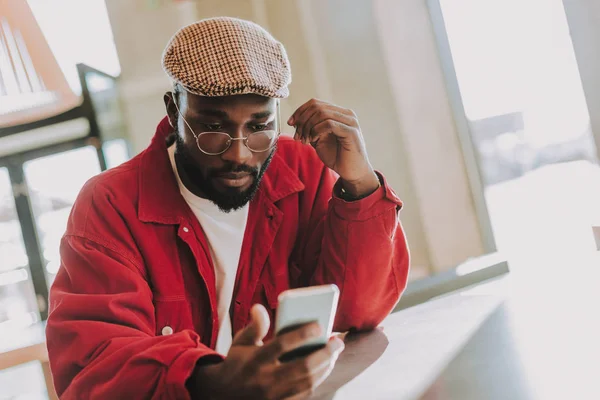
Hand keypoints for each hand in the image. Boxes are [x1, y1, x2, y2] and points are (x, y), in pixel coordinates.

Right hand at [190, 304, 344, 399]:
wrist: (222, 394)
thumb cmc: (236, 362)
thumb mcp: (240, 342)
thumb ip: (255, 326)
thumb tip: (260, 307)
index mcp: (255, 360)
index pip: (282, 345)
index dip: (302, 334)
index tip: (319, 325)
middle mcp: (265, 380)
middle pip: (302, 367)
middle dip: (324, 354)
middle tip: (337, 342)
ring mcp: (273, 396)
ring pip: (307, 382)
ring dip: (325, 367)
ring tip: (334, 354)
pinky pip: (304, 394)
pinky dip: (317, 381)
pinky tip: (323, 368)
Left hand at [288, 99, 378, 196]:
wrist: (352, 173)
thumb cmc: (337, 157)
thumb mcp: (319, 139)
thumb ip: (311, 128)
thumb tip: (296, 120)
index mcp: (339, 113)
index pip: (315, 103)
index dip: (300, 111)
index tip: (290, 123)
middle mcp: (346, 114)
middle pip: (317, 106)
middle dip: (302, 120)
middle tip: (297, 136)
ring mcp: (350, 122)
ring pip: (321, 113)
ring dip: (308, 127)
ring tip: (305, 141)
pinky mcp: (351, 132)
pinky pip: (329, 124)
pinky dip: (316, 131)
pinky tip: (313, 141)